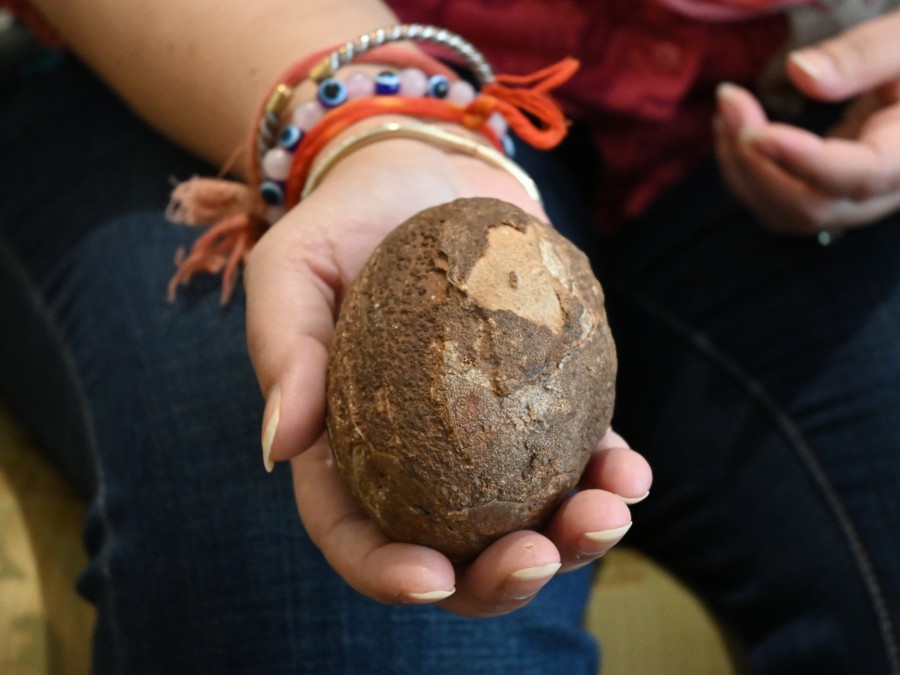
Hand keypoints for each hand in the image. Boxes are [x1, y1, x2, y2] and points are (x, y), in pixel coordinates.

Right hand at [244, 126, 652, 616]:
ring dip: (572, 537)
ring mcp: (487, 436)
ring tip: (608, 513)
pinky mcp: (542, 398)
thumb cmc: (344, 223)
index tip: (429, 575)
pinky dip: (608, 472)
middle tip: (537, 558)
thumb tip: (282, 446)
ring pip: (527, 516)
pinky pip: (578, 452)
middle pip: (454, 548)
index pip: (355, 530)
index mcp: (347, 447)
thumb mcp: (292, 270)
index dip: (386, 571)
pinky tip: (630, 470)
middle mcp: (419, 458)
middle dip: (498, 578)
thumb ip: (283, 350)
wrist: (421, 172)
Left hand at [714, 9, 899, 236]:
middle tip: (728, 99)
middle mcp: (885, 192)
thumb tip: (800, 73)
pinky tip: (733, 129)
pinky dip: (746, 173)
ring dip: (742, 168)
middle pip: (812, 206)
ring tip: (726, 108)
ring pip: (785, 214)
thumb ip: (863, 55)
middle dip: (756, 162)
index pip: (863, 175)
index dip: (806, 161)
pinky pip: (778, 204)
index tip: (756, 133)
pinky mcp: (827, 196)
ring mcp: (852, 201)